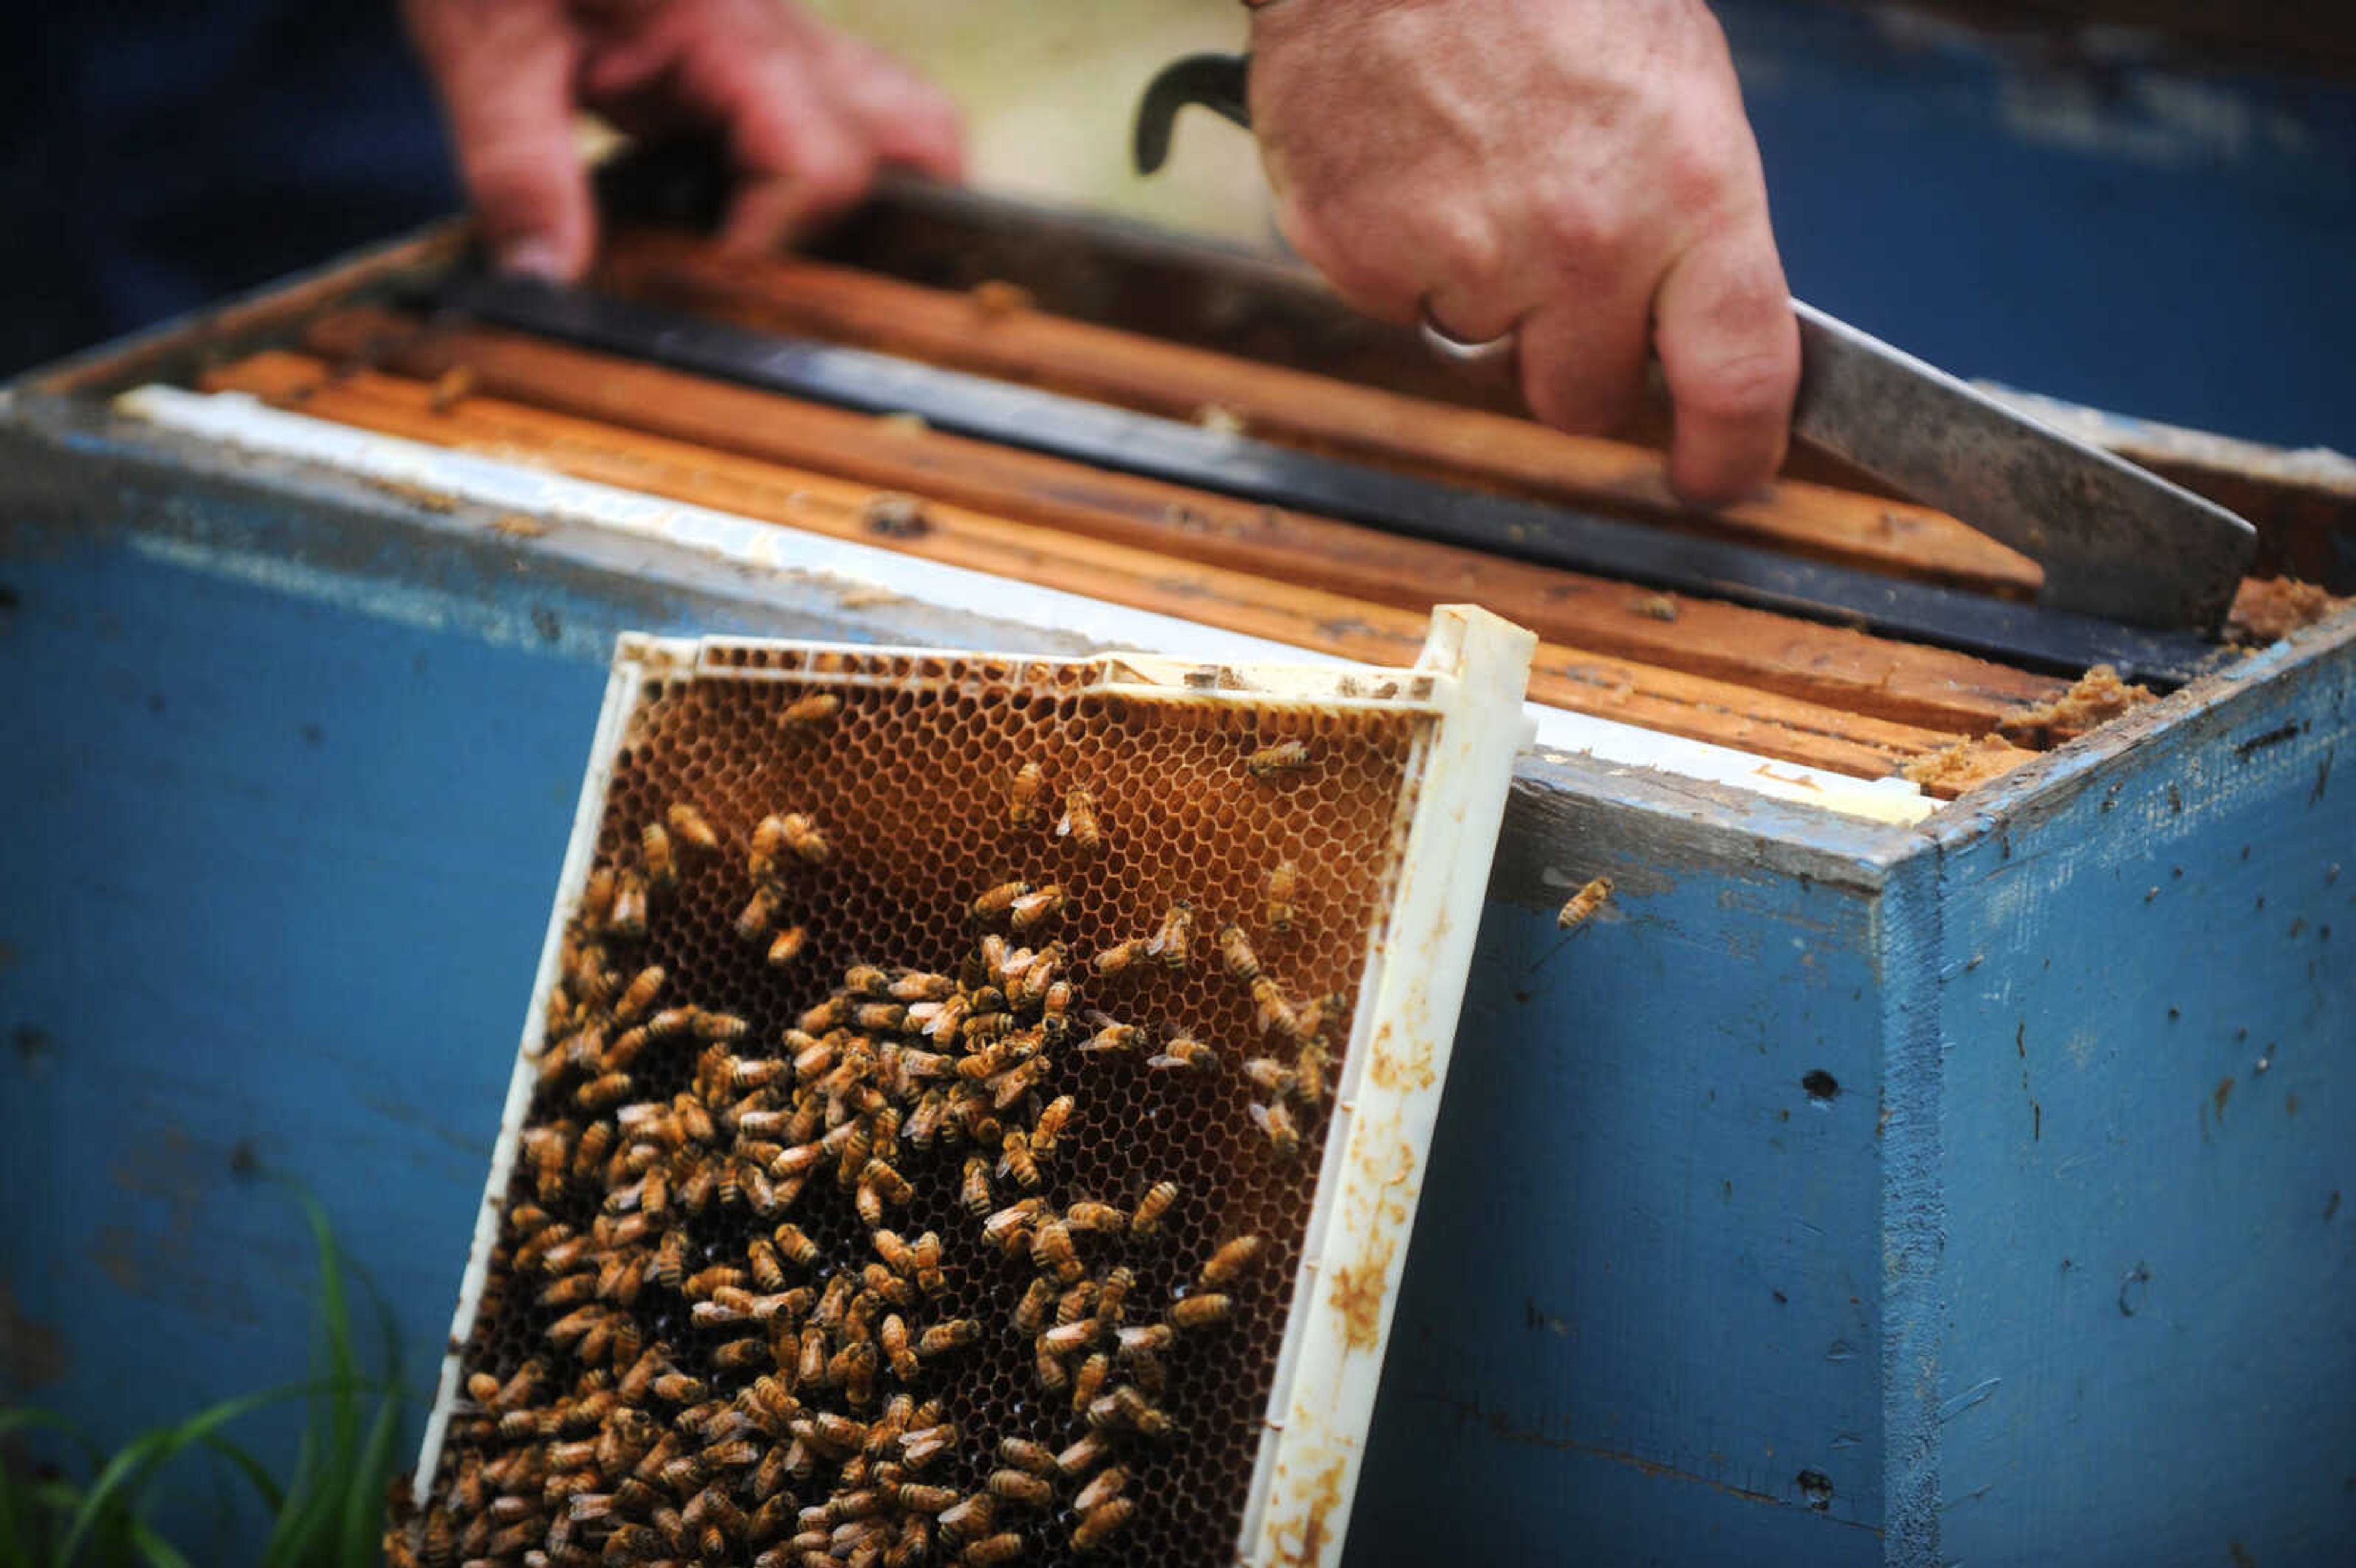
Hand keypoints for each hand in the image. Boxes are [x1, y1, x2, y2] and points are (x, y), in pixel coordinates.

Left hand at [403, 0, 963, 282]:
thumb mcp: (489, 49)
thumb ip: (520, 167)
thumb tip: (548, 280)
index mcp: (726, 31)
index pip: (819, 162)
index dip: (777, 244)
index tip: (717, 286)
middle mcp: (784, 32)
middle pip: (919, 134)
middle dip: (878, 223)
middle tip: (791, 277)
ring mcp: (791, 36)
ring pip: (912, 117)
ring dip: (885, 193)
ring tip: (811, 255)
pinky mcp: (775, 47)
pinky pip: (860, 106)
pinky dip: (850, 166)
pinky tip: (776, 211)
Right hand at [1248, 0, 1797, 504]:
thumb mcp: (1676, 85)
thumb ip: (1690, 218)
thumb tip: (1688, 324)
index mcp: (1688, 190)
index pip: (1735, 376)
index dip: (1729, 452)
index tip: (1714, 475)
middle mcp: (1582, 241)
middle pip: (1580, 399)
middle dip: (1572, 361)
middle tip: (1557, 275)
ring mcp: (1463, 257)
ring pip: (1479, 348)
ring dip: (1481, 292)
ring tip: (1474, 170)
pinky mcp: (1361, 252)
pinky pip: (1392, 302)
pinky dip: (1399, 252)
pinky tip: (1409, 162)